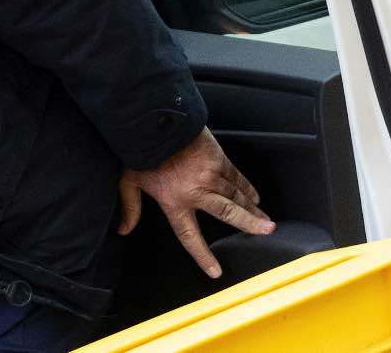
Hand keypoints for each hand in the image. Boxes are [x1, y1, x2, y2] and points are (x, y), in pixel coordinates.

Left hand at [116, 128, 273, 279]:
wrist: (157, 120)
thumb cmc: (142, 150)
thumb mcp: (129, 181)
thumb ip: (130, 207)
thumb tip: (124, 230)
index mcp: (175, 201)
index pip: (191, 236)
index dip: (203, 256)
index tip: (215, 271)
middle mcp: (198, 191)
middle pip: (228, 213)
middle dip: (249, 224)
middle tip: (267, 232)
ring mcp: (211, 174)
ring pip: (236, 195)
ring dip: (252, 208)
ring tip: (265, 220)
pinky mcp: (218, 158)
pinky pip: (236, 176)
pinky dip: (246, 186)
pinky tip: (254, 195)